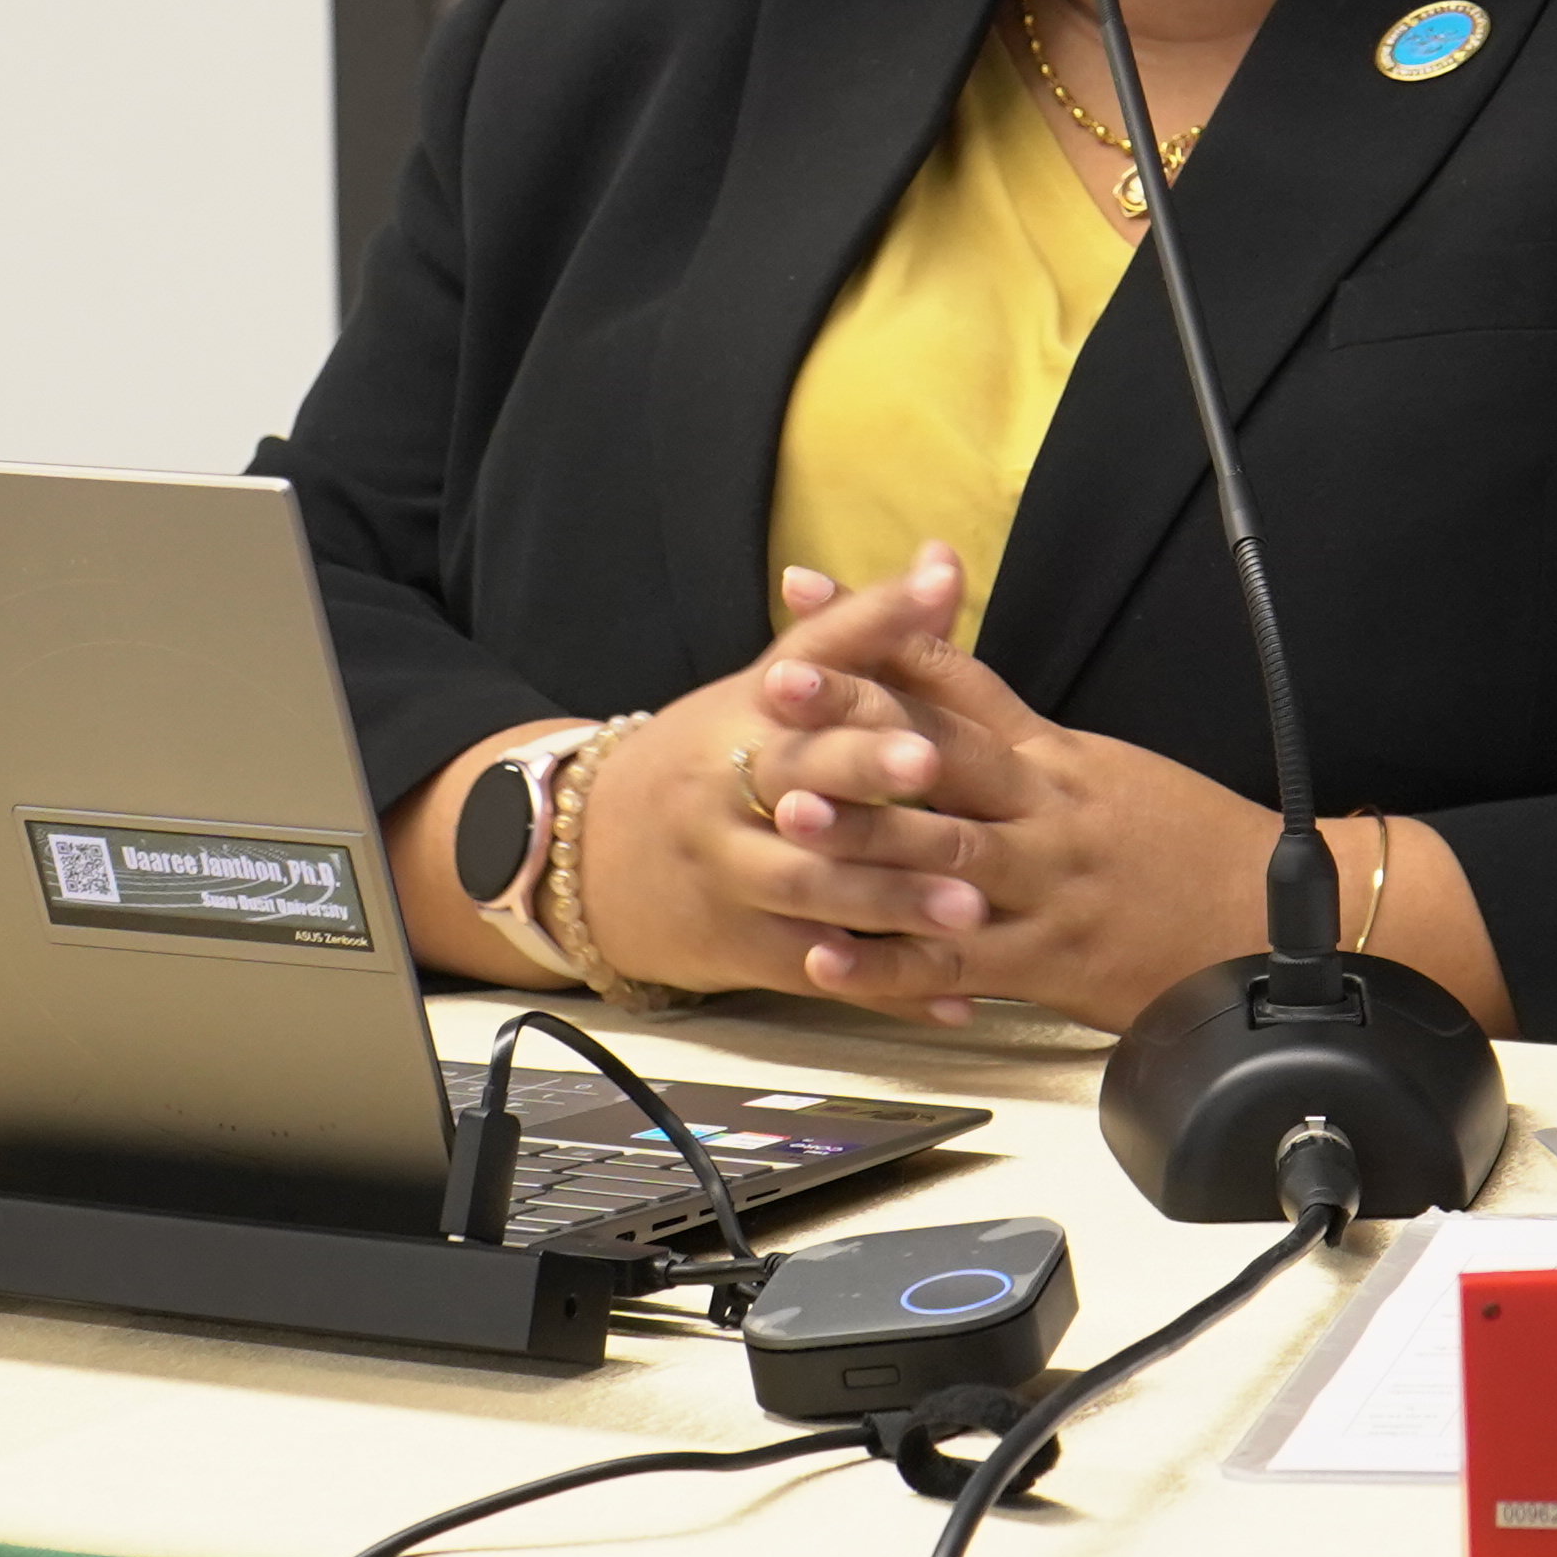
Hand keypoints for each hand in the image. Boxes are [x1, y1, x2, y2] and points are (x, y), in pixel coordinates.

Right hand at [558, 549, 1005, 996]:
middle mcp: (732, 791)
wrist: (586, 854)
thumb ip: (864, 628)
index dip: (860, 703)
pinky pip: (821, 971)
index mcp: (748, 716)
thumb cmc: (708, 756)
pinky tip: (953, 998)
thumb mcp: (771, 683)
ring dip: (891, 902)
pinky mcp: (744, 948)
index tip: (921, 721)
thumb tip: (949, 559)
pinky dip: (888, 987)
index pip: (806, 687)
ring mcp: (732, 874)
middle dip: (869, 788)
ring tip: (970, 909)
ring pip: (813, 889)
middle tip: (943, 790)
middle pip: (801, 786)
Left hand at [742, 553, 1350, 1029]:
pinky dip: (888, 962)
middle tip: (777, 687)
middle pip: (940, 750)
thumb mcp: (1104, 771)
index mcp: (1054, 757)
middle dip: (853, 717)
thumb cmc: (1187, 846)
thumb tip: (940, 687)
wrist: (1272, 924)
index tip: (807, 593)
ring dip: (862, 831)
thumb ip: (1019, 736)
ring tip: (788, 812)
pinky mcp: (1047, 962)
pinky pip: (955, 960)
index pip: (957, 679)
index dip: (881, 632)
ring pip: (943, 851)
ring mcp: (1043, 885)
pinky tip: (827, 954)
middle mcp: (1043, 809)